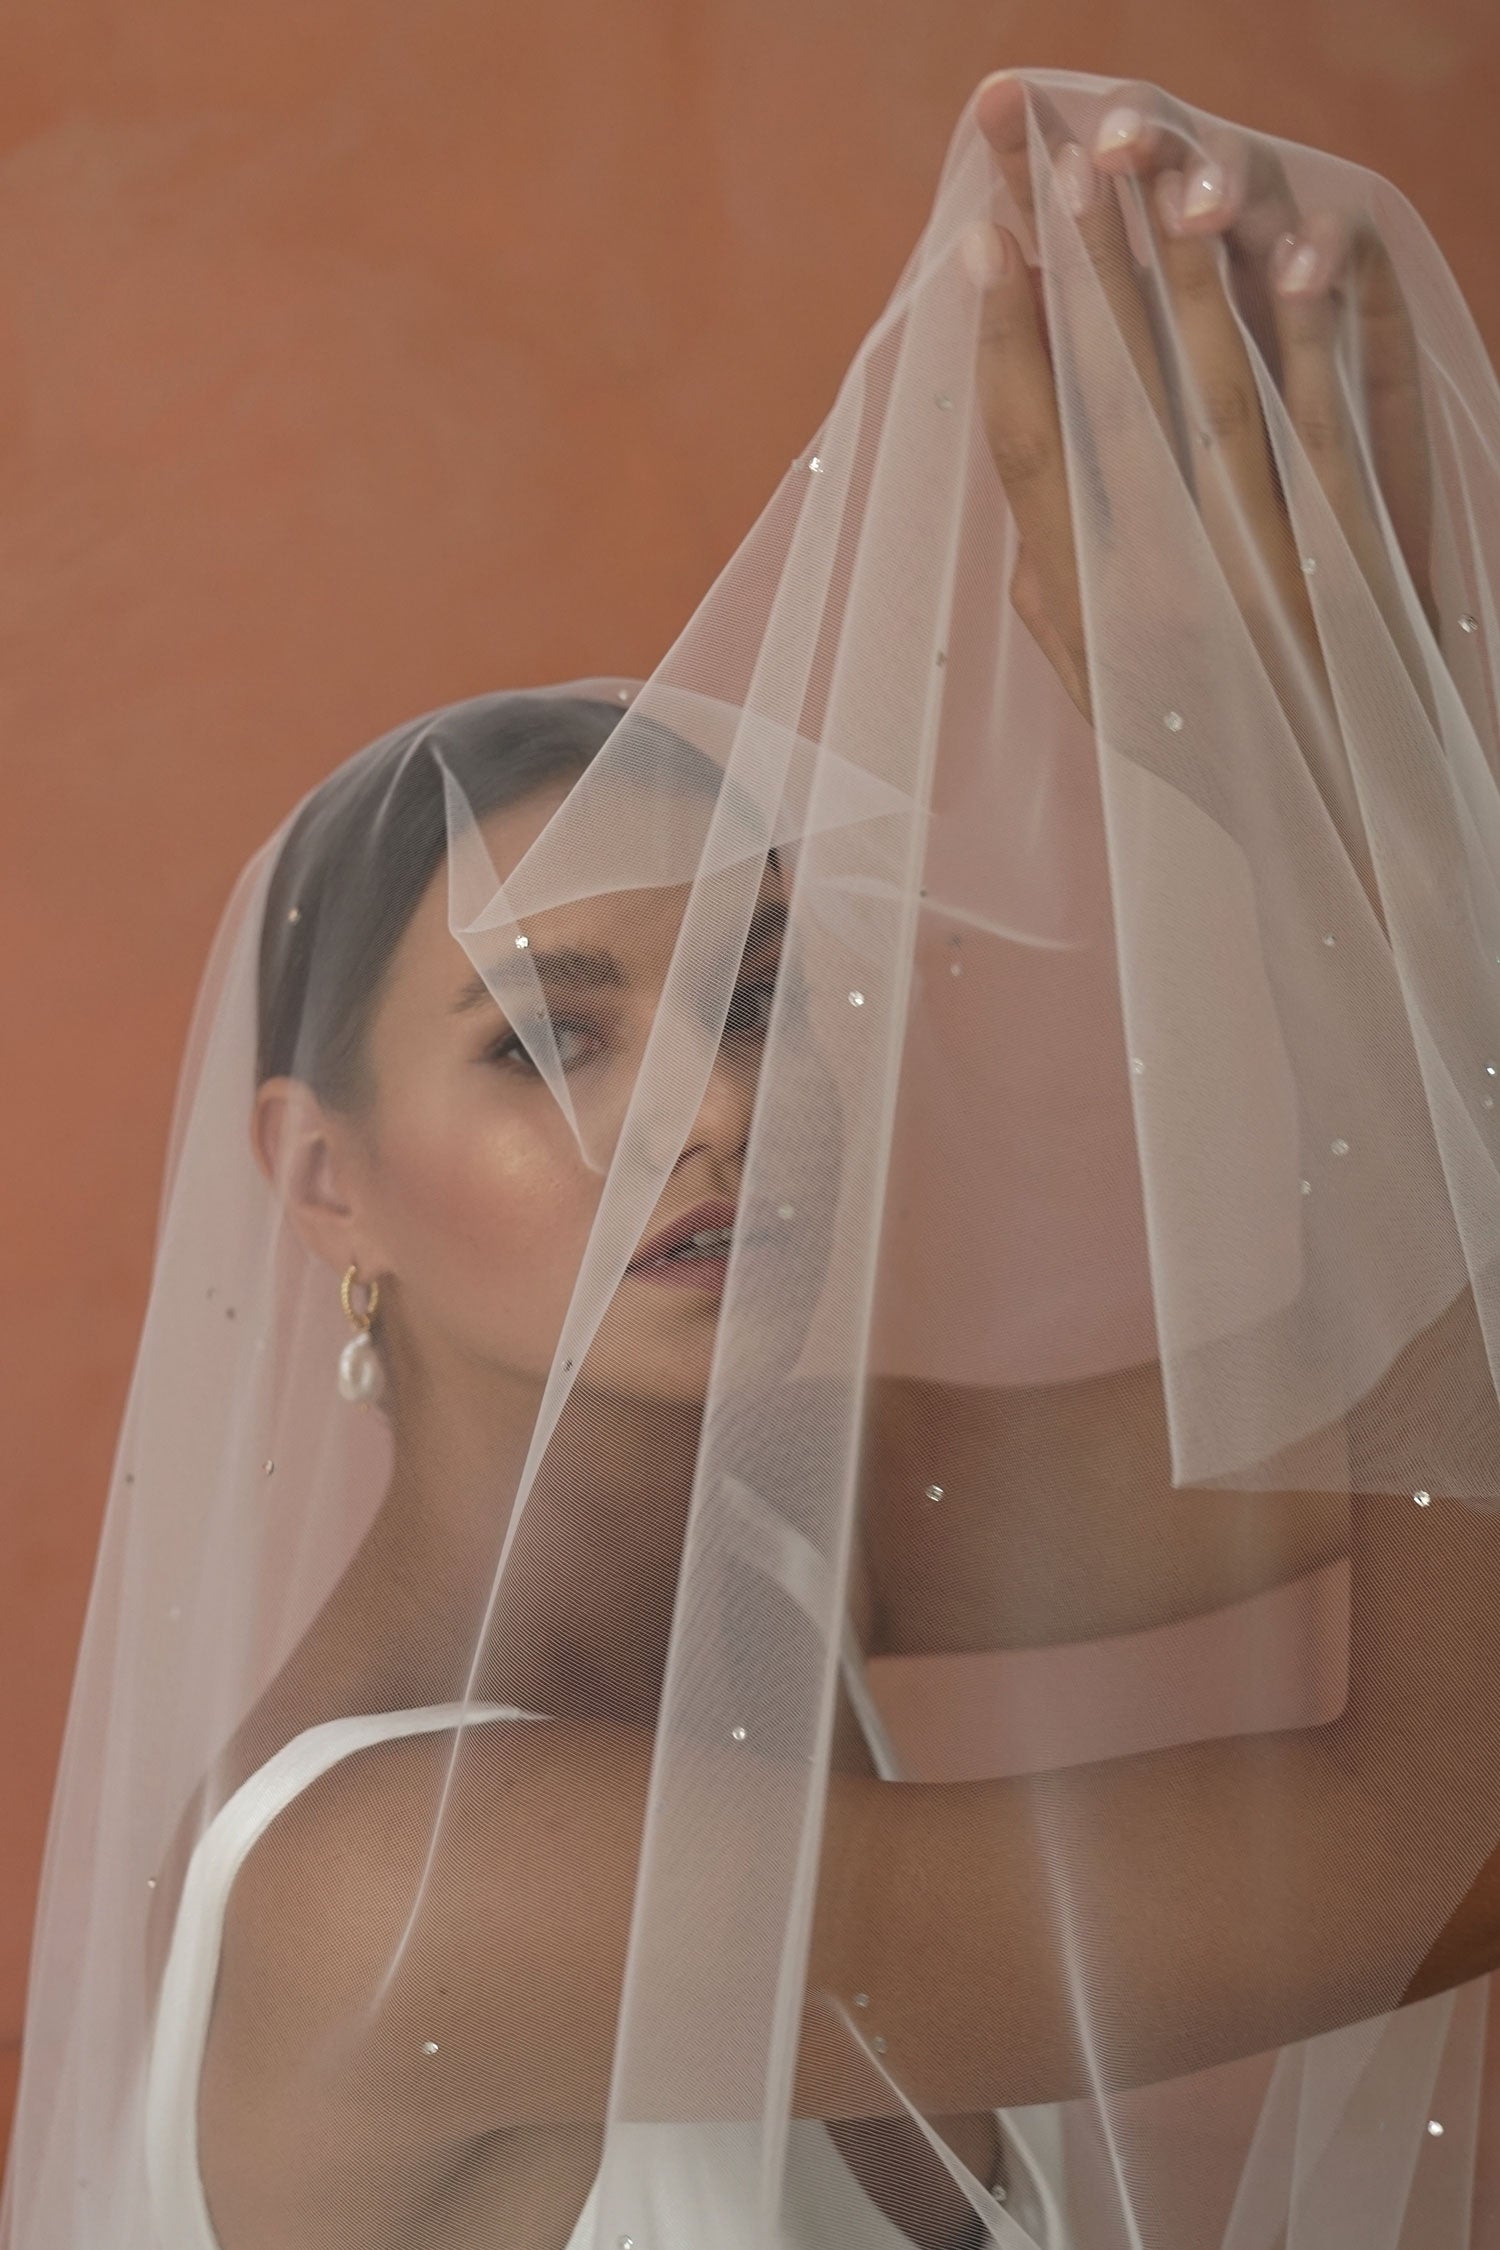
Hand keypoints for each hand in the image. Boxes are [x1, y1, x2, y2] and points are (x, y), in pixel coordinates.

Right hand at [967, 76, 1435, 735]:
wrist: (1315, 815)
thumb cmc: (1186, 737)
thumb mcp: (1090, 682)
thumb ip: (1049, 582)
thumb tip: (1023, 473)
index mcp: (1085, 613)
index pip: (1028, 451)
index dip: (1002, 338)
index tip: (977, 239)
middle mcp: (1161, 585)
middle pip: (1110, 395)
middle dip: (1079, 266)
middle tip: (1051, 157)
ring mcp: (1256, 567)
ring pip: (1212, 391)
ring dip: (1178, 273)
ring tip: (1145, 173)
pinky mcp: (1342, 553)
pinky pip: (1322, 421)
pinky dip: (1306, 333)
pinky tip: (1288, 251)